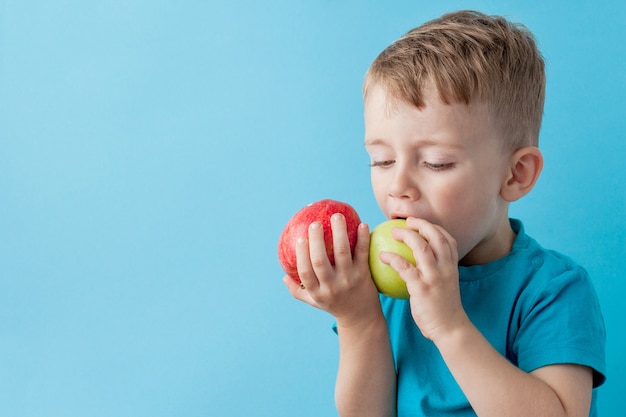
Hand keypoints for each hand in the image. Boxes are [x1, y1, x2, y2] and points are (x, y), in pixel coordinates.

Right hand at [283, 213, 380, 325]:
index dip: (301, 254)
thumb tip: (283, 275)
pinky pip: (362, 253)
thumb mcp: (314, 302)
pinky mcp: (364, 275)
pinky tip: (362, 224)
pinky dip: (363, 238)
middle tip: (315, 223)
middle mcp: (332, 287)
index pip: (305, 272)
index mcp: (317, 292)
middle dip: (316, 240)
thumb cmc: (335, 305)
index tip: (300, 238)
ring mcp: (349, 280)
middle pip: (320, 261)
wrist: (362, 319)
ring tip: (337, 216)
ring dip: (339, 232)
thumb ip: (298, 290)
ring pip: (342, 253)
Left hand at [378, 217, 467, 340]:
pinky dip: (392, 258)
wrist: (450, 329)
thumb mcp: (445, 285)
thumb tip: (417, 264)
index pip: (448, 238)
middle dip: (420, 224)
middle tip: (405, 221)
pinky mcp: (422, 287)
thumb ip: (435, 273)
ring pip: (420, 247)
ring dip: (406, 235)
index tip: (420, 224)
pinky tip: (382, 256)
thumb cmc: (443, 309)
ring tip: (392, 233)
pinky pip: (404, 267)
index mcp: (452, 266)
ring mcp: (435, 276)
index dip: (434, 227)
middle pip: (435, 236)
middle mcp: (446, 267)